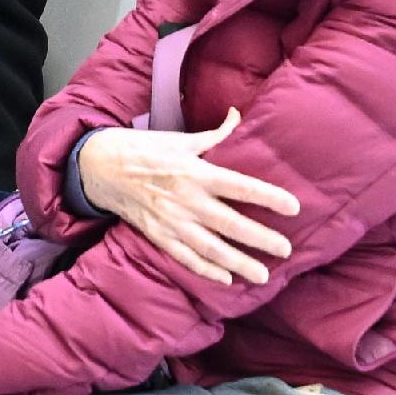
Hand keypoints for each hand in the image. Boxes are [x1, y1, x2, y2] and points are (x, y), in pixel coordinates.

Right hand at [76, 110, 301, 286]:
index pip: (240, 186)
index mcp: (196, 172)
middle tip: (286, 249)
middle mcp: (187, 200)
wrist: (102, 167)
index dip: (268, 197)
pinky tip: (226, 279)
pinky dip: (206, 270)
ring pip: (211, 248)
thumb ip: (215, 135)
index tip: (293, 207)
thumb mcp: (182, 139)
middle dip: (260, 238)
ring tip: (263, 275)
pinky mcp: (158, 236)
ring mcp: (172, 222)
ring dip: (239, 262)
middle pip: (230, 223)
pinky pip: (185, 258)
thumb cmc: (146, 149)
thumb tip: (238, 115)